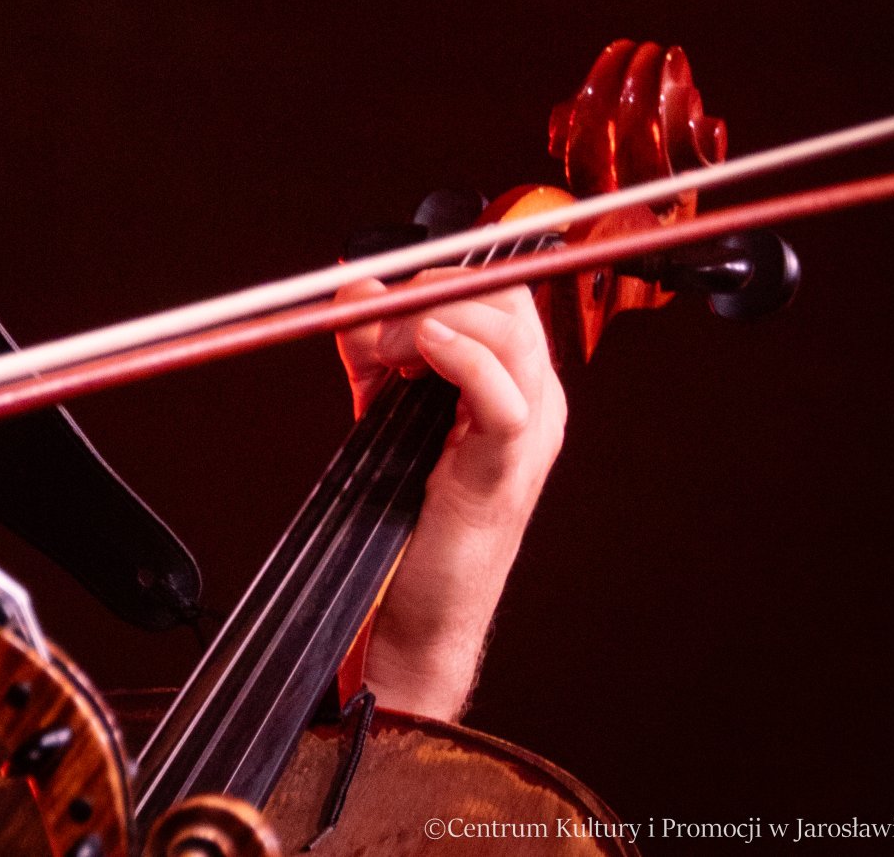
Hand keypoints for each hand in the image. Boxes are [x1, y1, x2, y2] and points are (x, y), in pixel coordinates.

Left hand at [336, 272, 565, 720]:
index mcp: (516, 380)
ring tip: (385, 349)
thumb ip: (372, 344)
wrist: (416, 614)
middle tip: (376, 328)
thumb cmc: (409, 517)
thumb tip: (357, 288)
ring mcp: (529, 434)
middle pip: (508, 298)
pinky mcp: (504, 470)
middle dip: (432, 290)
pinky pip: (504, 395)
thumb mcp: (387, 407)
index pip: (496, 291)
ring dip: (434, 318)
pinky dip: (461, 356)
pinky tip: (422, 348)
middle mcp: (535, 398)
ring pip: (510, 333)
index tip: (375, 303)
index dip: (433, 280)